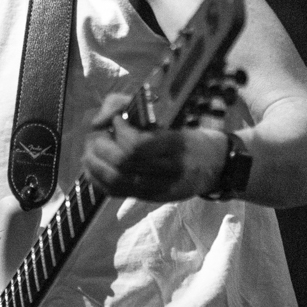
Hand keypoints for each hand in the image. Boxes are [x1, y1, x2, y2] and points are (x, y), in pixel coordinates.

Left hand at [83, 93, 227, 201]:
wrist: (215, 166)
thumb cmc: (189, 136)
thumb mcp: (169, 117)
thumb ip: (132, 108)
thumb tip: (101, 120)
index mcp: (175, 145)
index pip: (138, 145)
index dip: (119, 131)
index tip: (118, 120)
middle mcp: (168, 170)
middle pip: (123, 163)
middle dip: (102, 145)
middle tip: (101, 134)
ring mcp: (159, 188)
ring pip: (115, 180)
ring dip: (94, 162)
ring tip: (92, 148)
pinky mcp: (149, 198)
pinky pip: (115, 192)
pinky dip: (96, 178)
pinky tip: (92, 165)